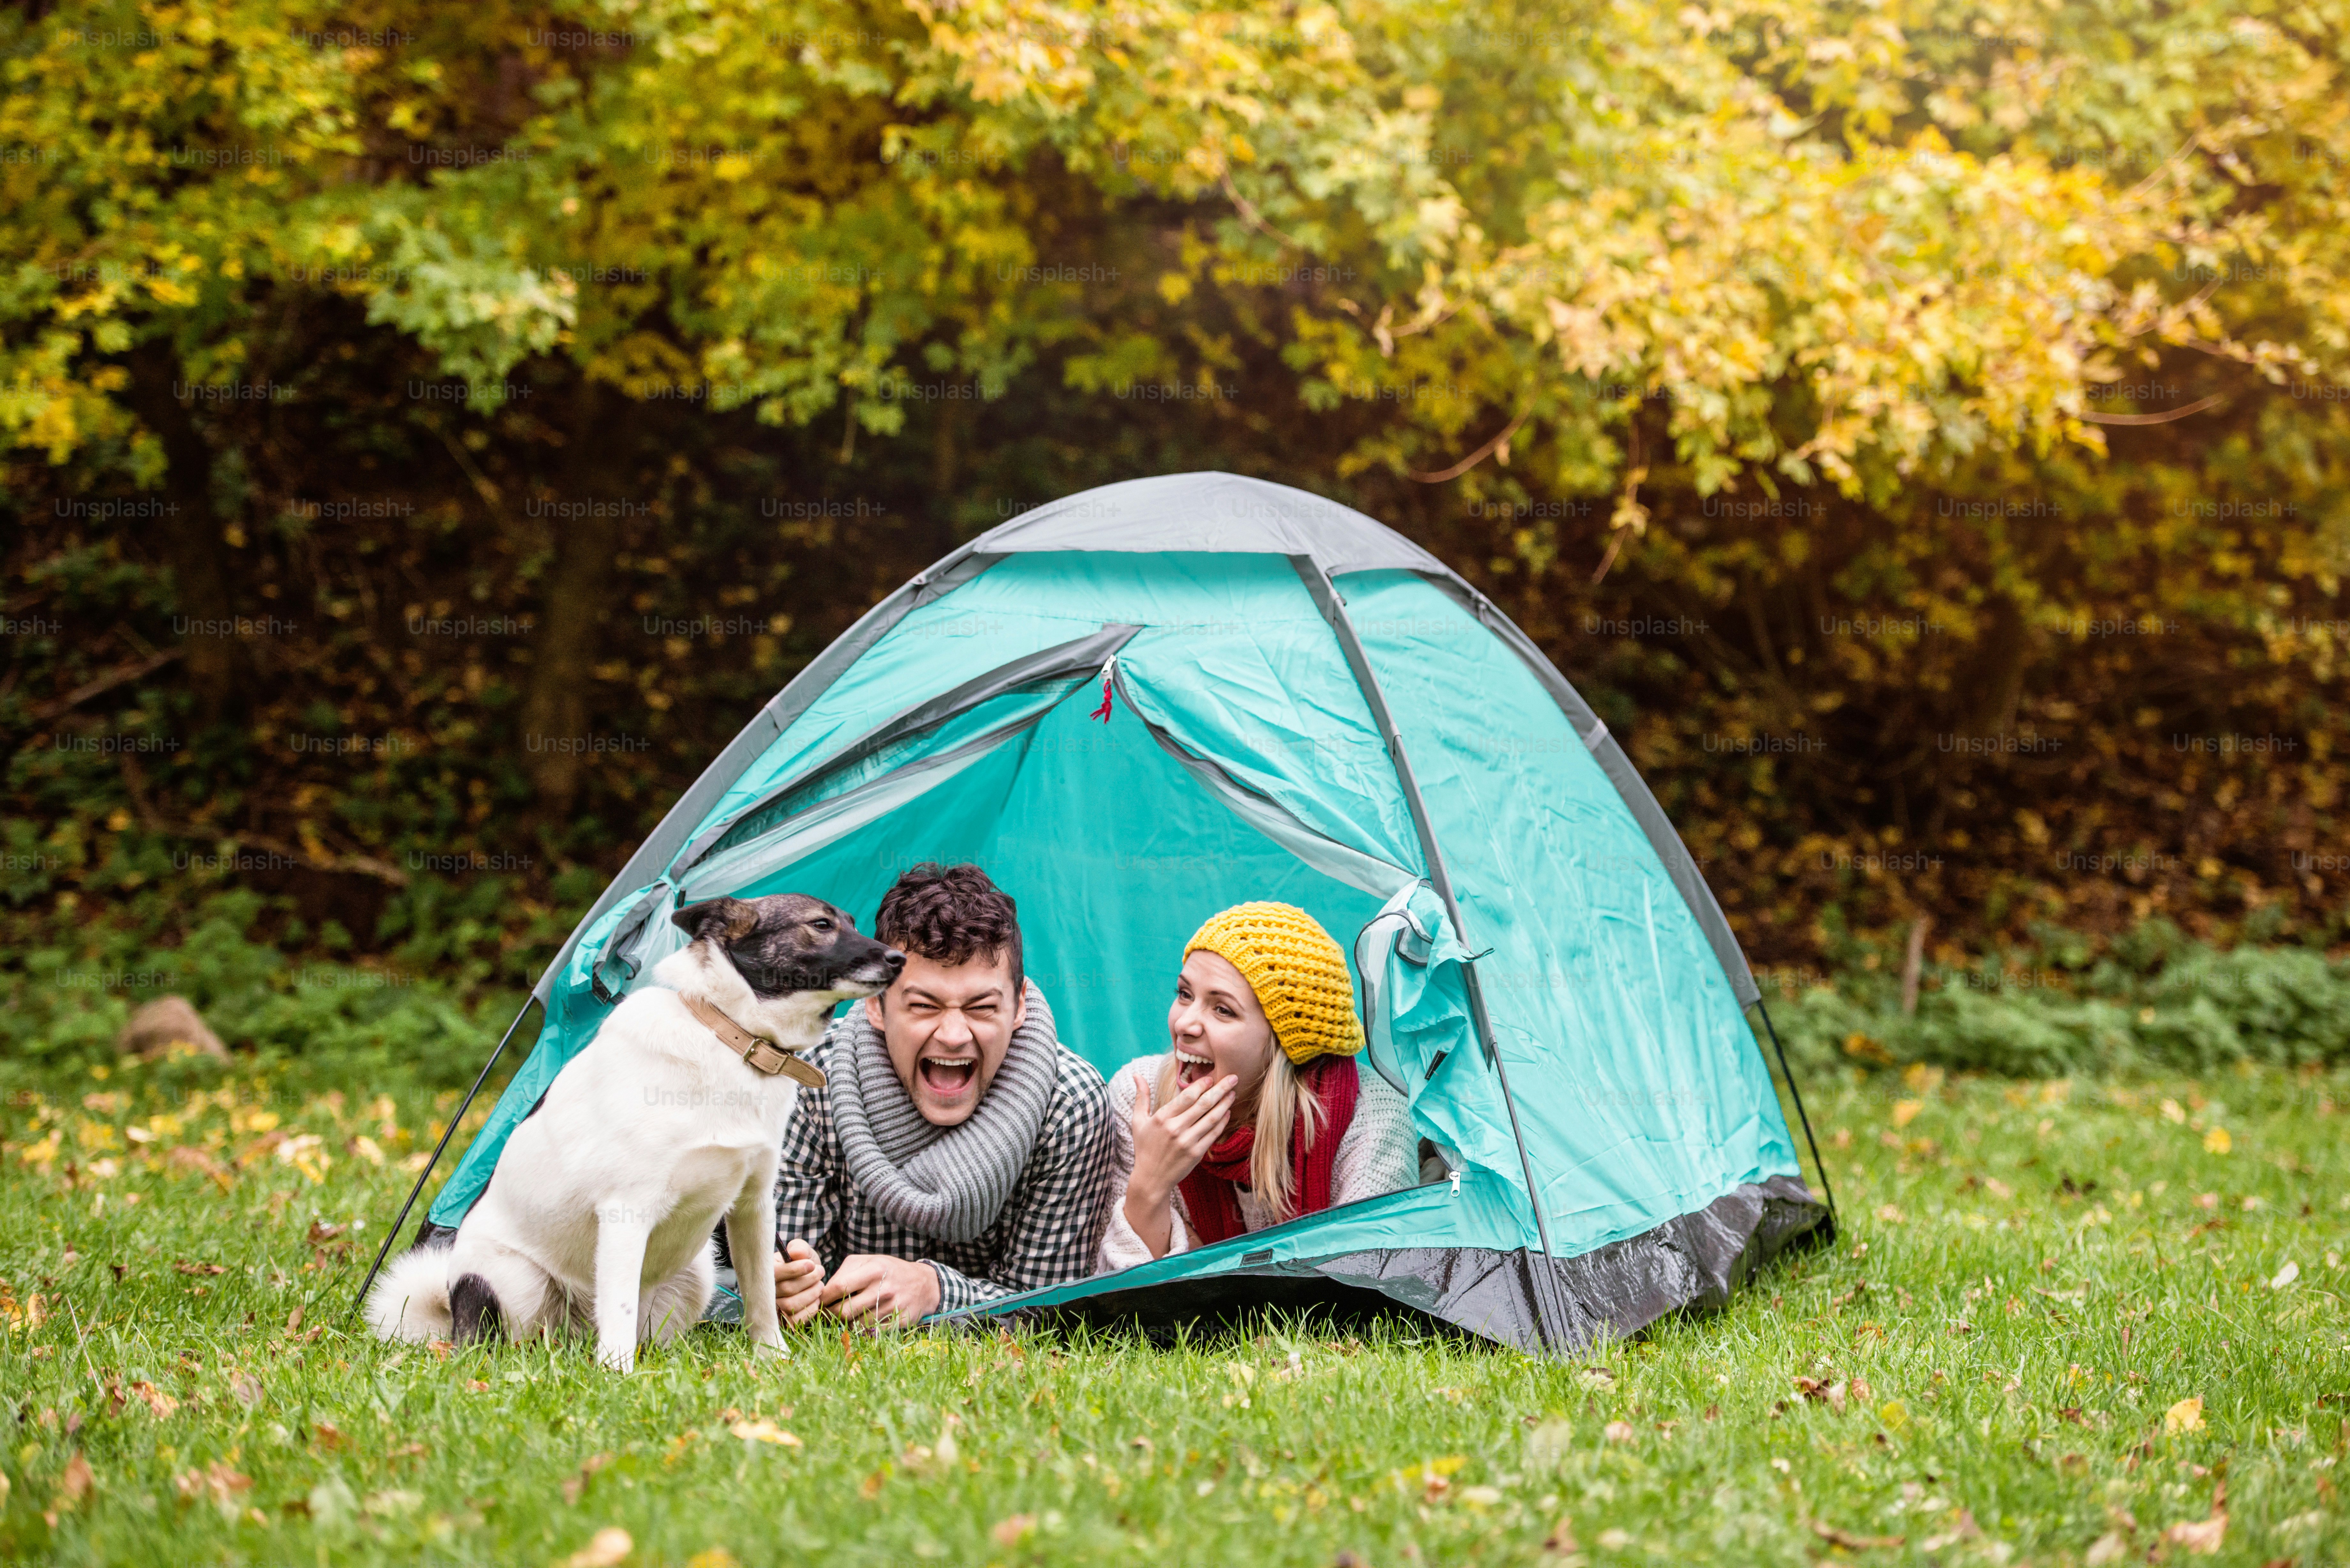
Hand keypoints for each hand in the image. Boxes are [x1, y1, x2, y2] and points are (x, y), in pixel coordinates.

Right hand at [772, 1238, 824, 1326]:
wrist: (808, 1279)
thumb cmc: (801, 1263)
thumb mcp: (801, 1251)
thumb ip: (799, 1248)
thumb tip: (797, 1254)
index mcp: (766, 1272)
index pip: (775, 1273)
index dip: (794, 1270)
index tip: (811, 1265)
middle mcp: (765, 1292)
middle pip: (787, 1288)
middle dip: (808, 1279)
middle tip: (820, 1272)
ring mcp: (774, 1308)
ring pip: (791, 1305)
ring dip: (811, 1293)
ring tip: (819, 1285)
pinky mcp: (784, 1322)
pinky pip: (796, 1320)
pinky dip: (810, 1309)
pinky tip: (816, 1299)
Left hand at [820, 1254, 940, 1327]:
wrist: (923, 1283)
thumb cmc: (888, 1270)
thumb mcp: (868, 1261)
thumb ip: (844, 1272)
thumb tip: (823, 1293)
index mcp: (874, 1269)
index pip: (839, 1287)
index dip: (824, 1298)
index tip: (819, 1301)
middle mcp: (884, 1288)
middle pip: (844, 1311)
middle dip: (830, 1315)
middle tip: (827, 1314)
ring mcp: (893, 1307)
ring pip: (856, 1326)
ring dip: (845, 1325)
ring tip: (845, 1318)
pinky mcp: (900, 1322)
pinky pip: (871, 1333)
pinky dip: (861, 1331)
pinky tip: (860, 1323)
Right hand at [1129, 1071, 1236, 1207]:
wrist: (1151, 1178)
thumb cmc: (1144, 1147)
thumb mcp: (1138, 1121)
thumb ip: (1141, 1097)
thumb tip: (1136, 1074)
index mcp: (1162, 1118)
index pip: (1187, 1096)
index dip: (1201, 1085)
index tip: (1211, 1077)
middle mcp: (1175, 1129)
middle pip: (1203, 1104)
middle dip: (1220, 1089)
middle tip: (1232, 1078)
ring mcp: (1187, 1142)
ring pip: (1211, 1118)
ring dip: (1225, 1104)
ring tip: (1233, 1093)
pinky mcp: (1196, 1154)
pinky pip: (1213, 1134)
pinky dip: (1222, 1122)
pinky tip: (1227, 1113)